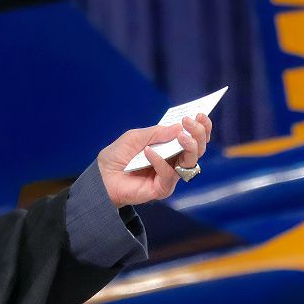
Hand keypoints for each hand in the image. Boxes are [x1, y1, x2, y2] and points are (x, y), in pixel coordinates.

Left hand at [97, 112, 211, 206]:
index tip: (202, 114)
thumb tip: (180, 128)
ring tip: (181, 135)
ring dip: (189, 146)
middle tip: (190, 122)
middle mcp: (173, 161)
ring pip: (191, 163)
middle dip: (199, 134)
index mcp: (170, 147)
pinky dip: (160, 161)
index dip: (201, 127)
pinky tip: (148, 152)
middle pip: (197, 150)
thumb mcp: (136, 136)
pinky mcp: (163, 189)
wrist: (102, 176)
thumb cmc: (118, 156)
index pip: (193, 138)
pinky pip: (169, 175)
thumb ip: (157, 133)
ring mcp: (170, 176)